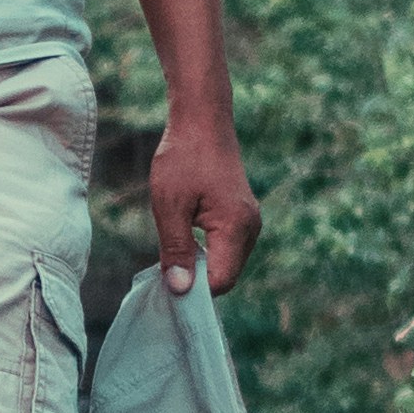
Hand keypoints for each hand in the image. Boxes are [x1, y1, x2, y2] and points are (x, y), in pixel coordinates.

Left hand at [152, 105, 259, 296]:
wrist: (202, 121)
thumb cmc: (183, 158)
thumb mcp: (170, 205)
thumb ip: (176, 250)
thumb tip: (179, 291)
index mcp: (236, 227)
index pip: (220, 282)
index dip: (194, 291)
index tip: (165, 288)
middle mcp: (250, 229)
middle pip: (225, 277)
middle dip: (196, 280)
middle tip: (163, 270)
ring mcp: (249, 223)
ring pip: (225, 264)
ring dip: (199, 265)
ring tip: (172, 252)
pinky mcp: (242, 218)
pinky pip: (225, 249)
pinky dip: (205, 253)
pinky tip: (184, 240)